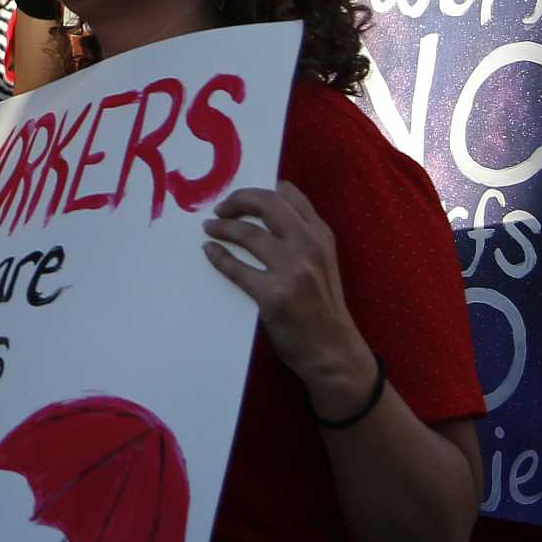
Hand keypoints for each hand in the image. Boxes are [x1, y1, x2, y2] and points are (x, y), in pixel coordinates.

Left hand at [201, 183, 374, 415]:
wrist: (333, 350)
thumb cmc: (324, 307)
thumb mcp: (324, 262)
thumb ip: (304, 237)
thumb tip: (268, 210)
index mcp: (321, 235)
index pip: (289, 194)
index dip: (259, 190)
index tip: (240, 196)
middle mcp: (309, 246)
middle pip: (266, 205)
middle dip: (237, 200)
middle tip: (220, 208)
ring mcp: (292, 271)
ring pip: (248, 234)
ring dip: (222, 227)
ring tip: (209, 227)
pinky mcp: (273, 296)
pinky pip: (236, 269)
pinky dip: (219, 257)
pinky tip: (210, 251)